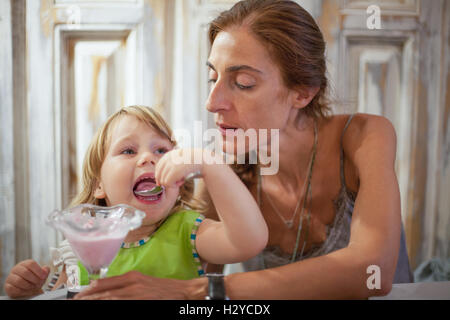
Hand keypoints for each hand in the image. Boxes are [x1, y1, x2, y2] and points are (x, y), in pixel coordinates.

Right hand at [4, 259, 49, 298]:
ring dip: (29, 286)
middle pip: (25, 272)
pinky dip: (23, 291)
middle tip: (38, 283)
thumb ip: (45, 270)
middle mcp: (16, 269)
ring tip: (33, 287)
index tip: (43, 276)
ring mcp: (11, 277)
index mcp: (25, 264)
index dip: (39, 271)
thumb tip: (46, 269)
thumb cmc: (34, 280)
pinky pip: (14, 289)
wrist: (27, 289)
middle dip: (34, 279)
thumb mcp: (41, 274)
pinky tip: (27, 291)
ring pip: (19, 281)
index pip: (31, 263)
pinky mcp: (8, 286)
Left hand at [73, 271, 205, 299]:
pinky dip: (110, 304)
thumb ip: (126, 284)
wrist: (183, 291)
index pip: (106, 282)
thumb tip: (107, 289)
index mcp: (132, 276)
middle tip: (76, 300)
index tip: (80, 294)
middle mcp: (132, 283)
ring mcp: (136, 293)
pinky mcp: (142, 301)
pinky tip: (103, 305)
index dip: (91, 289)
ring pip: (111, 299)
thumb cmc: (163, 288)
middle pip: (105, 292)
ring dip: (96, 301)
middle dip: (89, 297)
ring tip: (84, 303)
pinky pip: (122, 304)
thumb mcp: (143, 282)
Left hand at [155, 148, 210, 186]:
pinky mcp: (173, 172)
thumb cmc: (192, 161)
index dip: (160, 176)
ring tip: (181, 180)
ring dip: (172, 183)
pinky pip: (168, 183)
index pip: (158, 168)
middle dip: (166, 180)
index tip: (168, 180)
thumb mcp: (179, 160)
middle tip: (177, 180)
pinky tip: (183, 181)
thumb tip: (160, 181)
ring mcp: (170, 165)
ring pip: (163, 181)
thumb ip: (170, 166)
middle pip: (158, 176)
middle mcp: (166, 159)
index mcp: (167, 155)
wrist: (200, 159)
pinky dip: (175, 185)